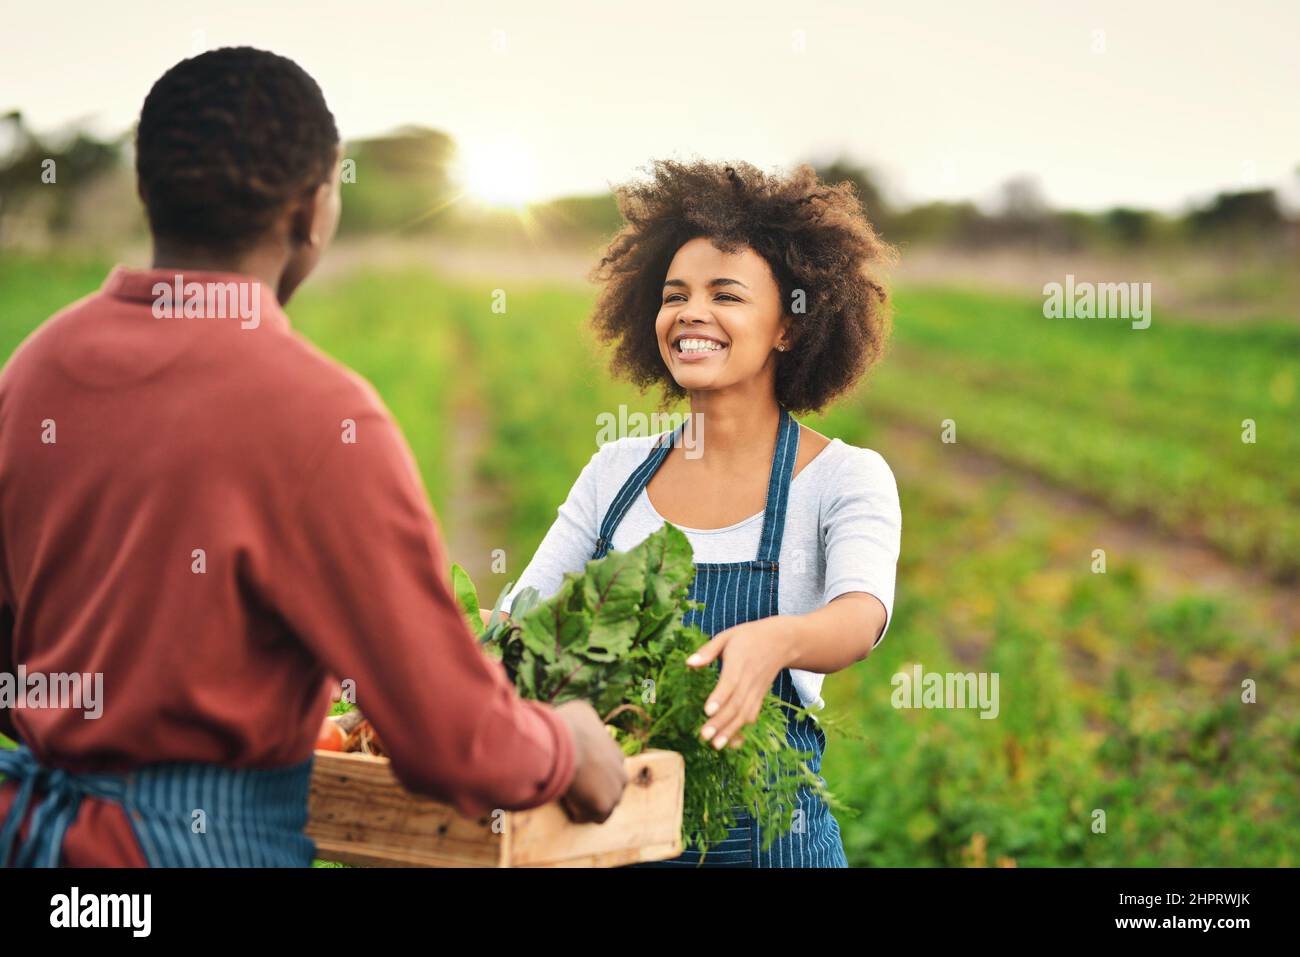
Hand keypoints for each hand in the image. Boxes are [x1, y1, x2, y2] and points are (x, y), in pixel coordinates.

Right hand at [553, 700, 627, 823]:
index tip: (577, 771)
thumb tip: (580, 719)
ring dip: (590, 803)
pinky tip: (569, 808)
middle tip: (573, 787)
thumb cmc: (569, 726)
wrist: (565, 745)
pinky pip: (595, 817)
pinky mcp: (604, 806)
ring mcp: (615, 791)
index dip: (593, 771)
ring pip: (605, 803)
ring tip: (571, 799)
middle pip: (610, 787)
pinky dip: (583, 815)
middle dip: (595, 789)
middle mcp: (621, 772)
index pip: (610, 767)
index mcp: (616, 752)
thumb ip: (586, 719)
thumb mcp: (581, 711)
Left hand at [687, 617, 797, 749]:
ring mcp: (757, 690)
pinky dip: (743, 730)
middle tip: (705, 736)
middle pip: (736, 703)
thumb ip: (708, 650)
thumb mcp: (727, 636)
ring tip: (716, 745)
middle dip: (721, 722)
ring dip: (731, 731)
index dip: (719, 697)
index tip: (707, 711)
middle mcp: (750, 679)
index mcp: (740, 661)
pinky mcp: (760, 697)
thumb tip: (688, 663)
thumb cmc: (749, 637)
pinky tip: (732, 743)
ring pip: (745, 713)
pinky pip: (752, 715)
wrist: (782, 641)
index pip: (730, 682)